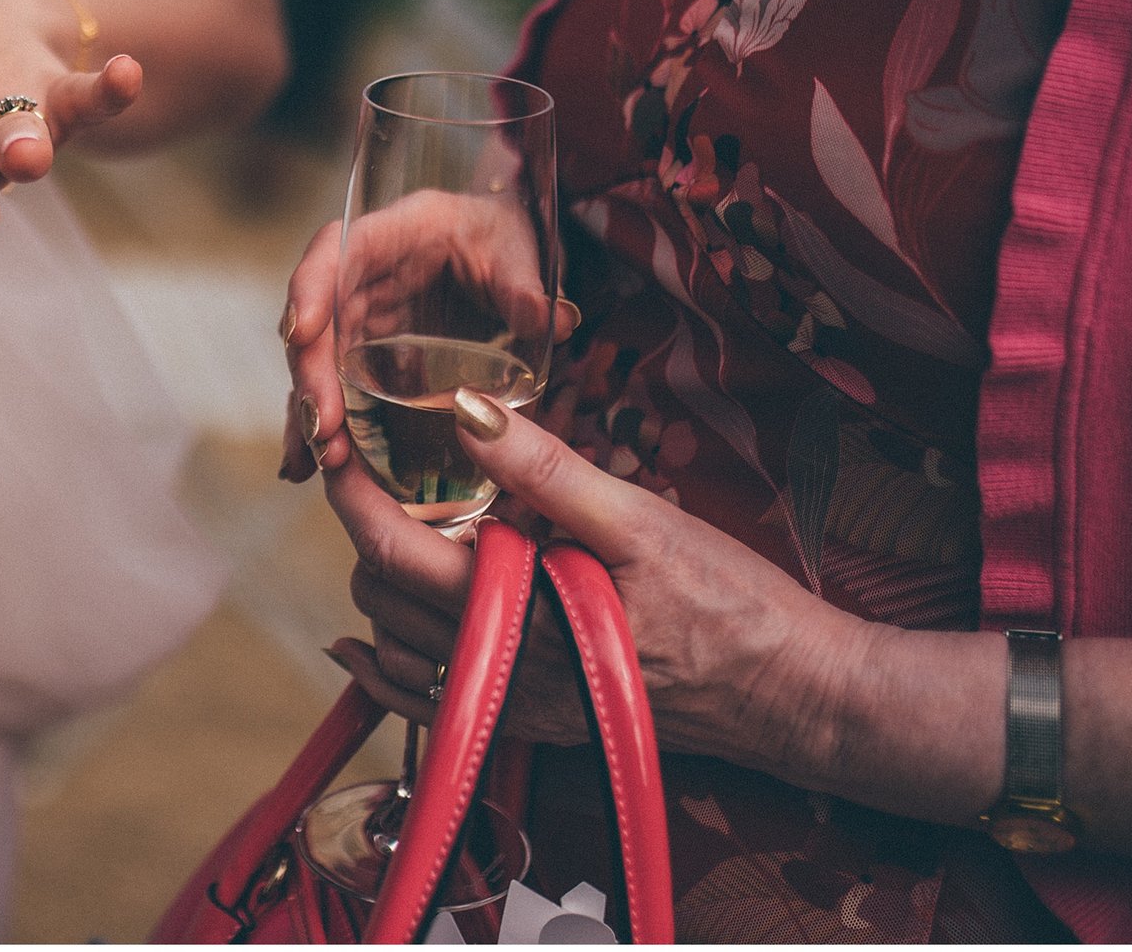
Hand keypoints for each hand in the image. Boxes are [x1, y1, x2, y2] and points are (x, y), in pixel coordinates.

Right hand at [278, 201, 578, 482]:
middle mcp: (363, 279)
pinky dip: (327, 426)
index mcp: (392, 235)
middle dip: (312, 375)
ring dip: (311, 410)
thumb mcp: (516, 250)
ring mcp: (361, 320)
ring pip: (320, 364)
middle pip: (319, 322)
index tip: (300, 332)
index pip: (336, 251)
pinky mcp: (369, 355)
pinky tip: (309, 466)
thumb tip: (545, 319)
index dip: (311, 288)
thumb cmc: (502, 238)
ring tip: (318, 460)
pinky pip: (339, 388)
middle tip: (322, 427)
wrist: (500, 252)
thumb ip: (523, 285)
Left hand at [321, 391, 873, 783]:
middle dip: (371, 530)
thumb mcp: (640, 519)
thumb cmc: (730, 604)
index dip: (352, 494)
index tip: (338, 446)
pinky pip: (427, 705)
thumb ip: (545, 469)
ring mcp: (510, 708)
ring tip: (403, 525)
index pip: (390, 551)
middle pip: (382, 596)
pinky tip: (370, 640)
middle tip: (385, 471)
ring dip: (384, 586)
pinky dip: (387, 668)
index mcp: (510, 616)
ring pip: (396, 647)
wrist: (793, 697)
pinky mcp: (532, 723)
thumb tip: (466, 409)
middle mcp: (495, 675)